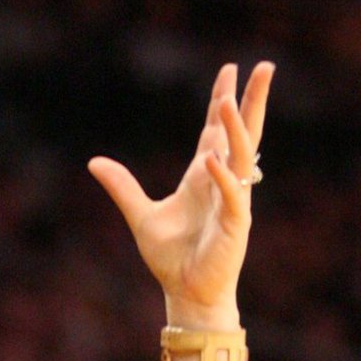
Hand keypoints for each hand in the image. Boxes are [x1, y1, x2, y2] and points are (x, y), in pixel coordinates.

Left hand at [88, 61, 273, 326]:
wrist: (185, 293)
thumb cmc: (170, 260)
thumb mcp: (141, 216)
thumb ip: (122, 187)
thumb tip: (94, 162)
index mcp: (203, 177)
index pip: (215, 131)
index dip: (222, 101)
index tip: (229, 71)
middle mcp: (223, 182)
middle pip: (243, 133)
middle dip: (252, 101)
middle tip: (265, 67)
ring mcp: (232, 201)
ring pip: (241, 155)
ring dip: (236, 128)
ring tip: (227, 101)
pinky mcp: (235, 224)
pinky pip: (232, 195)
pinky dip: (221, 177)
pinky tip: (209, 159)